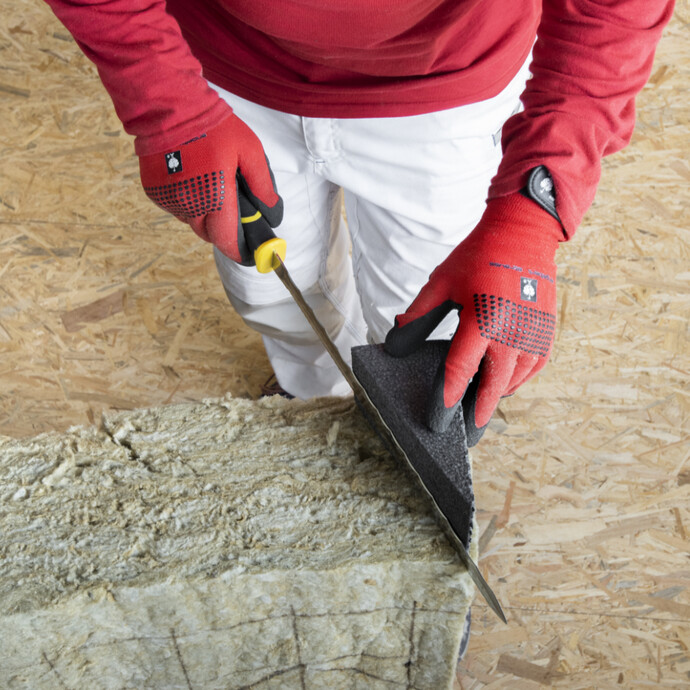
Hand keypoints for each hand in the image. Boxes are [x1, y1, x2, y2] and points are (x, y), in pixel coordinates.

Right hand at [138, 114, 282, 263]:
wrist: (168, 106)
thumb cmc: (213, 126)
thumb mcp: (249, 151)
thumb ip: (262, 184)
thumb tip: (271, 209)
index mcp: (215, 198)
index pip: (226, 241)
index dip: (238, 251)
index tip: (249, 254)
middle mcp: (189, 205)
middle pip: (208, 234)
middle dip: (222, 230)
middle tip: (232, 212)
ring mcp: (169, 200)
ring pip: (191, 221)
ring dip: (203, 215)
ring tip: (210, 187)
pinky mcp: (155, 192)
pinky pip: (175, 207)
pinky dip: (186, 202)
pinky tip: (192, 179)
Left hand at [385, 193, 563, 443]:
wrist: (523, 232)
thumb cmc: (479, 255)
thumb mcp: (442, 282)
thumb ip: (419, 314)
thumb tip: (395, 340)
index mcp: (482, 320)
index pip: (460, 370)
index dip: (449, 397)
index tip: (439, 417)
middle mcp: (510, 332)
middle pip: (493, 385)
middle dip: (479, 410)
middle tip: (468, 430)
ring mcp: (532, 333)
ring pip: (516, 379)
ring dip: (499, 396)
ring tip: (483, 409)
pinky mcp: (545, 329)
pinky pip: (534, 365)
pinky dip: (520, 379)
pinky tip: (507, 385)